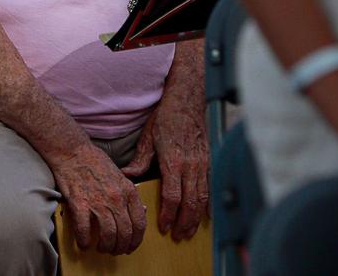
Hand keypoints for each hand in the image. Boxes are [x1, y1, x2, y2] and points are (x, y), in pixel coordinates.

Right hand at [49, 141, 146, 254]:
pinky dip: (84, 241)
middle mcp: (116, 198)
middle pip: (125, 233)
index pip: (140, 223)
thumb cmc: (95, 162)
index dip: (136, 240)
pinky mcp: (79, 203)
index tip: (130, 246)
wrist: (73, 152)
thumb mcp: (121, 176)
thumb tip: (141, 212)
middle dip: (121, 247)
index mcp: (128, 190)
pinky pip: (84, 230)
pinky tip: (83, 243)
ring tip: (101, 248)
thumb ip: (130, 195)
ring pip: (108, 235)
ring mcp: (98, 201)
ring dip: (105, 247)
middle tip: (115, 250)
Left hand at [126, 74, 209, 240]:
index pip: (173, 196)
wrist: (187, 100)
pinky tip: (206, 215)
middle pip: (189, 202)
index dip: (168, 214)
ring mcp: (202, 163)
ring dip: (195, 217)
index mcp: (173, 161)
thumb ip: (140, 161)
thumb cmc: (167, 117)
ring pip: (202, 197)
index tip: (163, 226)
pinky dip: (209, 204)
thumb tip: (126, 177)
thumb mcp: (148, 137)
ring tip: (189, 231)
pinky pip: (211, 187)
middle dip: (183, 222)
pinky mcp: (209, 160)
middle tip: (177, 236)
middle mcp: (190, 165)